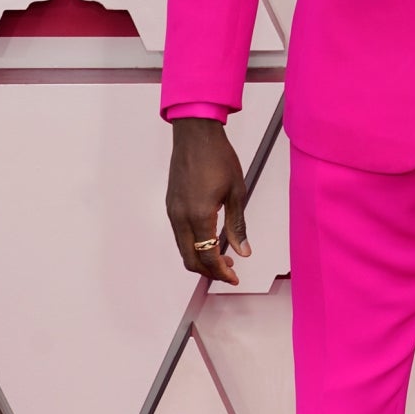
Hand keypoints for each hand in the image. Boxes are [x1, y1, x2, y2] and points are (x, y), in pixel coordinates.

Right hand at [164, 117, 249, 284]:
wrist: (195, 135)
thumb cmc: (219, 159)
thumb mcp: (236, 193)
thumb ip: (238, 225)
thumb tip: (243, 251)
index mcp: (198, 215)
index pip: (206, 256)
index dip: (221, 271)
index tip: (235, 278)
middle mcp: (180, 217)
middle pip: (190, 258)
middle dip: (209, 271)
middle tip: (230, 272)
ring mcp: (172, 212)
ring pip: (183, 248)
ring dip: (201, 258)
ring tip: (224, 257)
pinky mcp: (171, 205)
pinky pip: (180, 234)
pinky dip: (194, 245)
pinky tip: (211, 240)